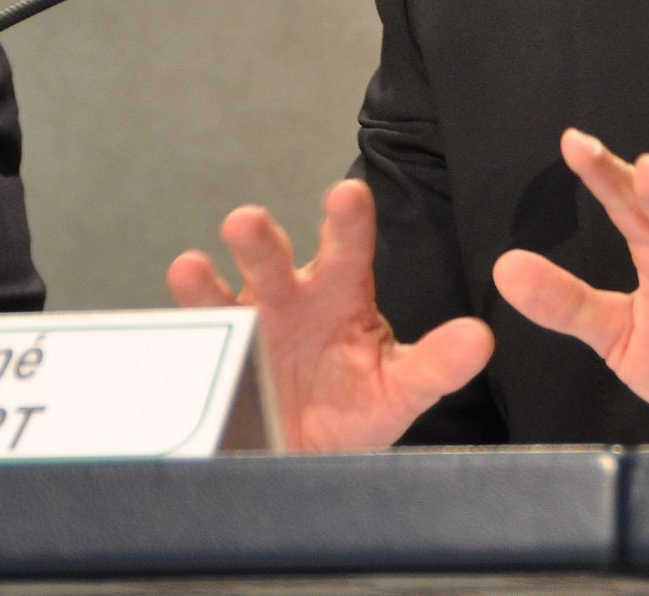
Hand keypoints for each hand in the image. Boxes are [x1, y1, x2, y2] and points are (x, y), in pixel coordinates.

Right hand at [168, 178, 492, 451]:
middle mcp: (291, 297)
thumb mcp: (402, 387)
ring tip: (190, 267)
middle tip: (246, 221)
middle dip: (260, 241)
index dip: (347, 221)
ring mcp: (248, 327)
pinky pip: (195, 342)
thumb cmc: (359, 405)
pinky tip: (166, 323)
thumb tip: (482, 339)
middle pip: (274, 260)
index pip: (349, 247)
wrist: (310, 453)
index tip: (345, 195)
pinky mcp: (216, 363)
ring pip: (224, 295)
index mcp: (342, 293)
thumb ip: (438, 363)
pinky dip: (181, 331)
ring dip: (206, 283)